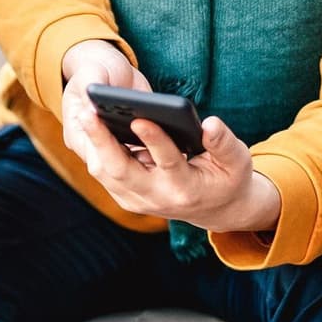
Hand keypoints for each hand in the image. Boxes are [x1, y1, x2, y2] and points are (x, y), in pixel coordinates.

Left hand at [57, 42, 280, 231]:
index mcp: (186, 188)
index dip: (154, 141)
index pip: (167, 163)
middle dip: (102, 142)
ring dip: (92, 144)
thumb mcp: (236, 161)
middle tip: (88, 112)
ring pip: (106, 173)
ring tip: (84, 112)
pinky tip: (90, 123)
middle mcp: (157, 198)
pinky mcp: (126, 197)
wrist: (215, 209)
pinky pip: (104, 172)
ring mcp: (138, 201)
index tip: (140, 118)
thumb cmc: (227, 178)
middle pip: (121, 171)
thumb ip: (224, 143)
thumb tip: (210, 123)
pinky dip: (94, 149)